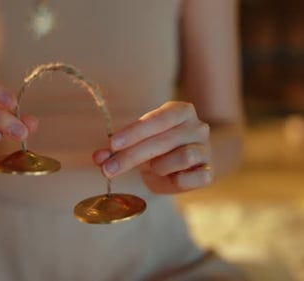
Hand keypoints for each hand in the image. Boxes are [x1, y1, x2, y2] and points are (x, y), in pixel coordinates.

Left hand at [93, 101, 211, 193]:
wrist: (186, 166)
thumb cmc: (157, 150)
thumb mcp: (136, 145)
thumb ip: (116, 149)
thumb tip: (98, 157)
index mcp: (179, 111)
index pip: (156, 119)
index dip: (133, 132)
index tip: (112, 144)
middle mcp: (197, 127)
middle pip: (163, 140)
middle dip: (132, 156)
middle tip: (109, 169)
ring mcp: (205, 149)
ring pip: (184, 156)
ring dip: (160, 166)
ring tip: (152, 168)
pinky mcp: (209, 172)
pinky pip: (197, 177)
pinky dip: (180, 180)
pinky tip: (170, 178)